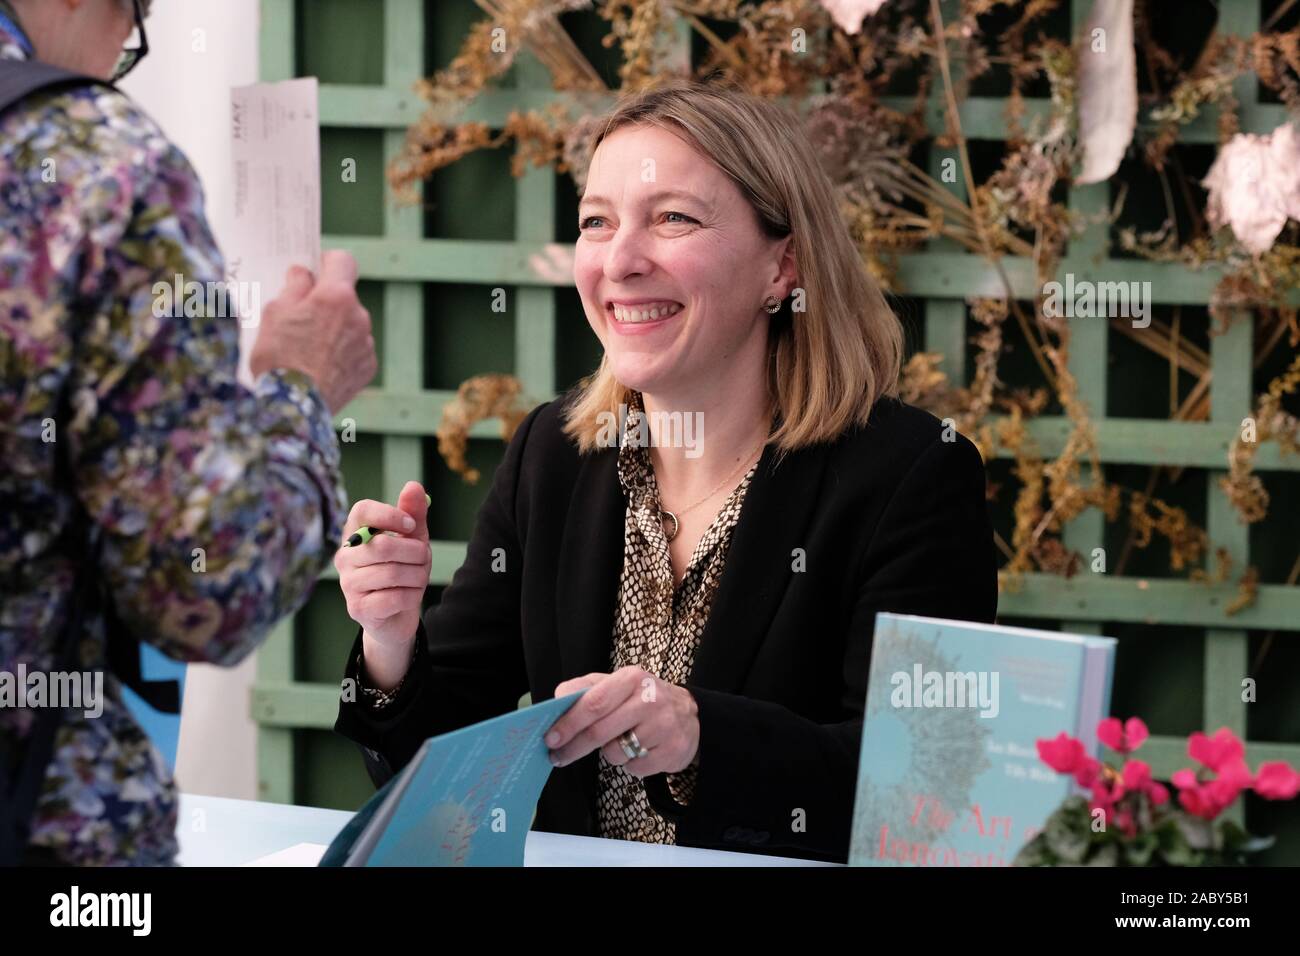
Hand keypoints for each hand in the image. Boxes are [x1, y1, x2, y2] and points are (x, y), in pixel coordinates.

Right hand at [249, 250, 376, 413]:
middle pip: (345, 297)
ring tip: (307, 348)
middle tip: (301, 317)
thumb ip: (294, 287)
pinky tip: (320, 365)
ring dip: (334, 329)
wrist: (294, 409)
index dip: (328, 262)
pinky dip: (341, 352)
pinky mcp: (368, 367)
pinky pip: (355, 349)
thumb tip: (303, 273)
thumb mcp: (275, 313)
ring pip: (350, 325)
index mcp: (336, 296)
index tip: (316, 270)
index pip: (343, 261)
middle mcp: (359, 317)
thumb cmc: (279, 357)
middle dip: (326, 302)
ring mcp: (366, 343)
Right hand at [335, 481, 430, 687]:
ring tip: (417, 579)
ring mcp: (347, 584)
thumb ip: (413, 513)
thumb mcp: (413, 539)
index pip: (362, 511)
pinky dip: (411, 597)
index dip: (390, 515)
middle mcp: (344, 557)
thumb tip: (413, 485)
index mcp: (354, 533)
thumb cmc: (403, 569)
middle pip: (384, 545)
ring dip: (417, 577)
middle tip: (422, 560)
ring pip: (393, 573)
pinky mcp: (357, 608)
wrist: (396, 615)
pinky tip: (409, 597)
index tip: (410, 526)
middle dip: (416, 553)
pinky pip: (394, 598)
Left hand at [545, 667, 699, 777]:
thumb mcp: (617, 684)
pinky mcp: (673, 750)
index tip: (550, 738)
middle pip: (601, 732)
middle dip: (574, 748)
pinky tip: (639, 750)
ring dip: (609, 754)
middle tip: (558, 757)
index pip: (594, 702)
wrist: (689, 714)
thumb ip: (586, 689)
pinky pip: (634, 768)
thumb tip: (557, 700)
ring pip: (616, 753)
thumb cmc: (642, 699)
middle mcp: (651, 699)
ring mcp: (664, 725)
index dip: (569, 722)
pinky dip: (629, 764)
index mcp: (631, 678)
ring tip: (621, 742)